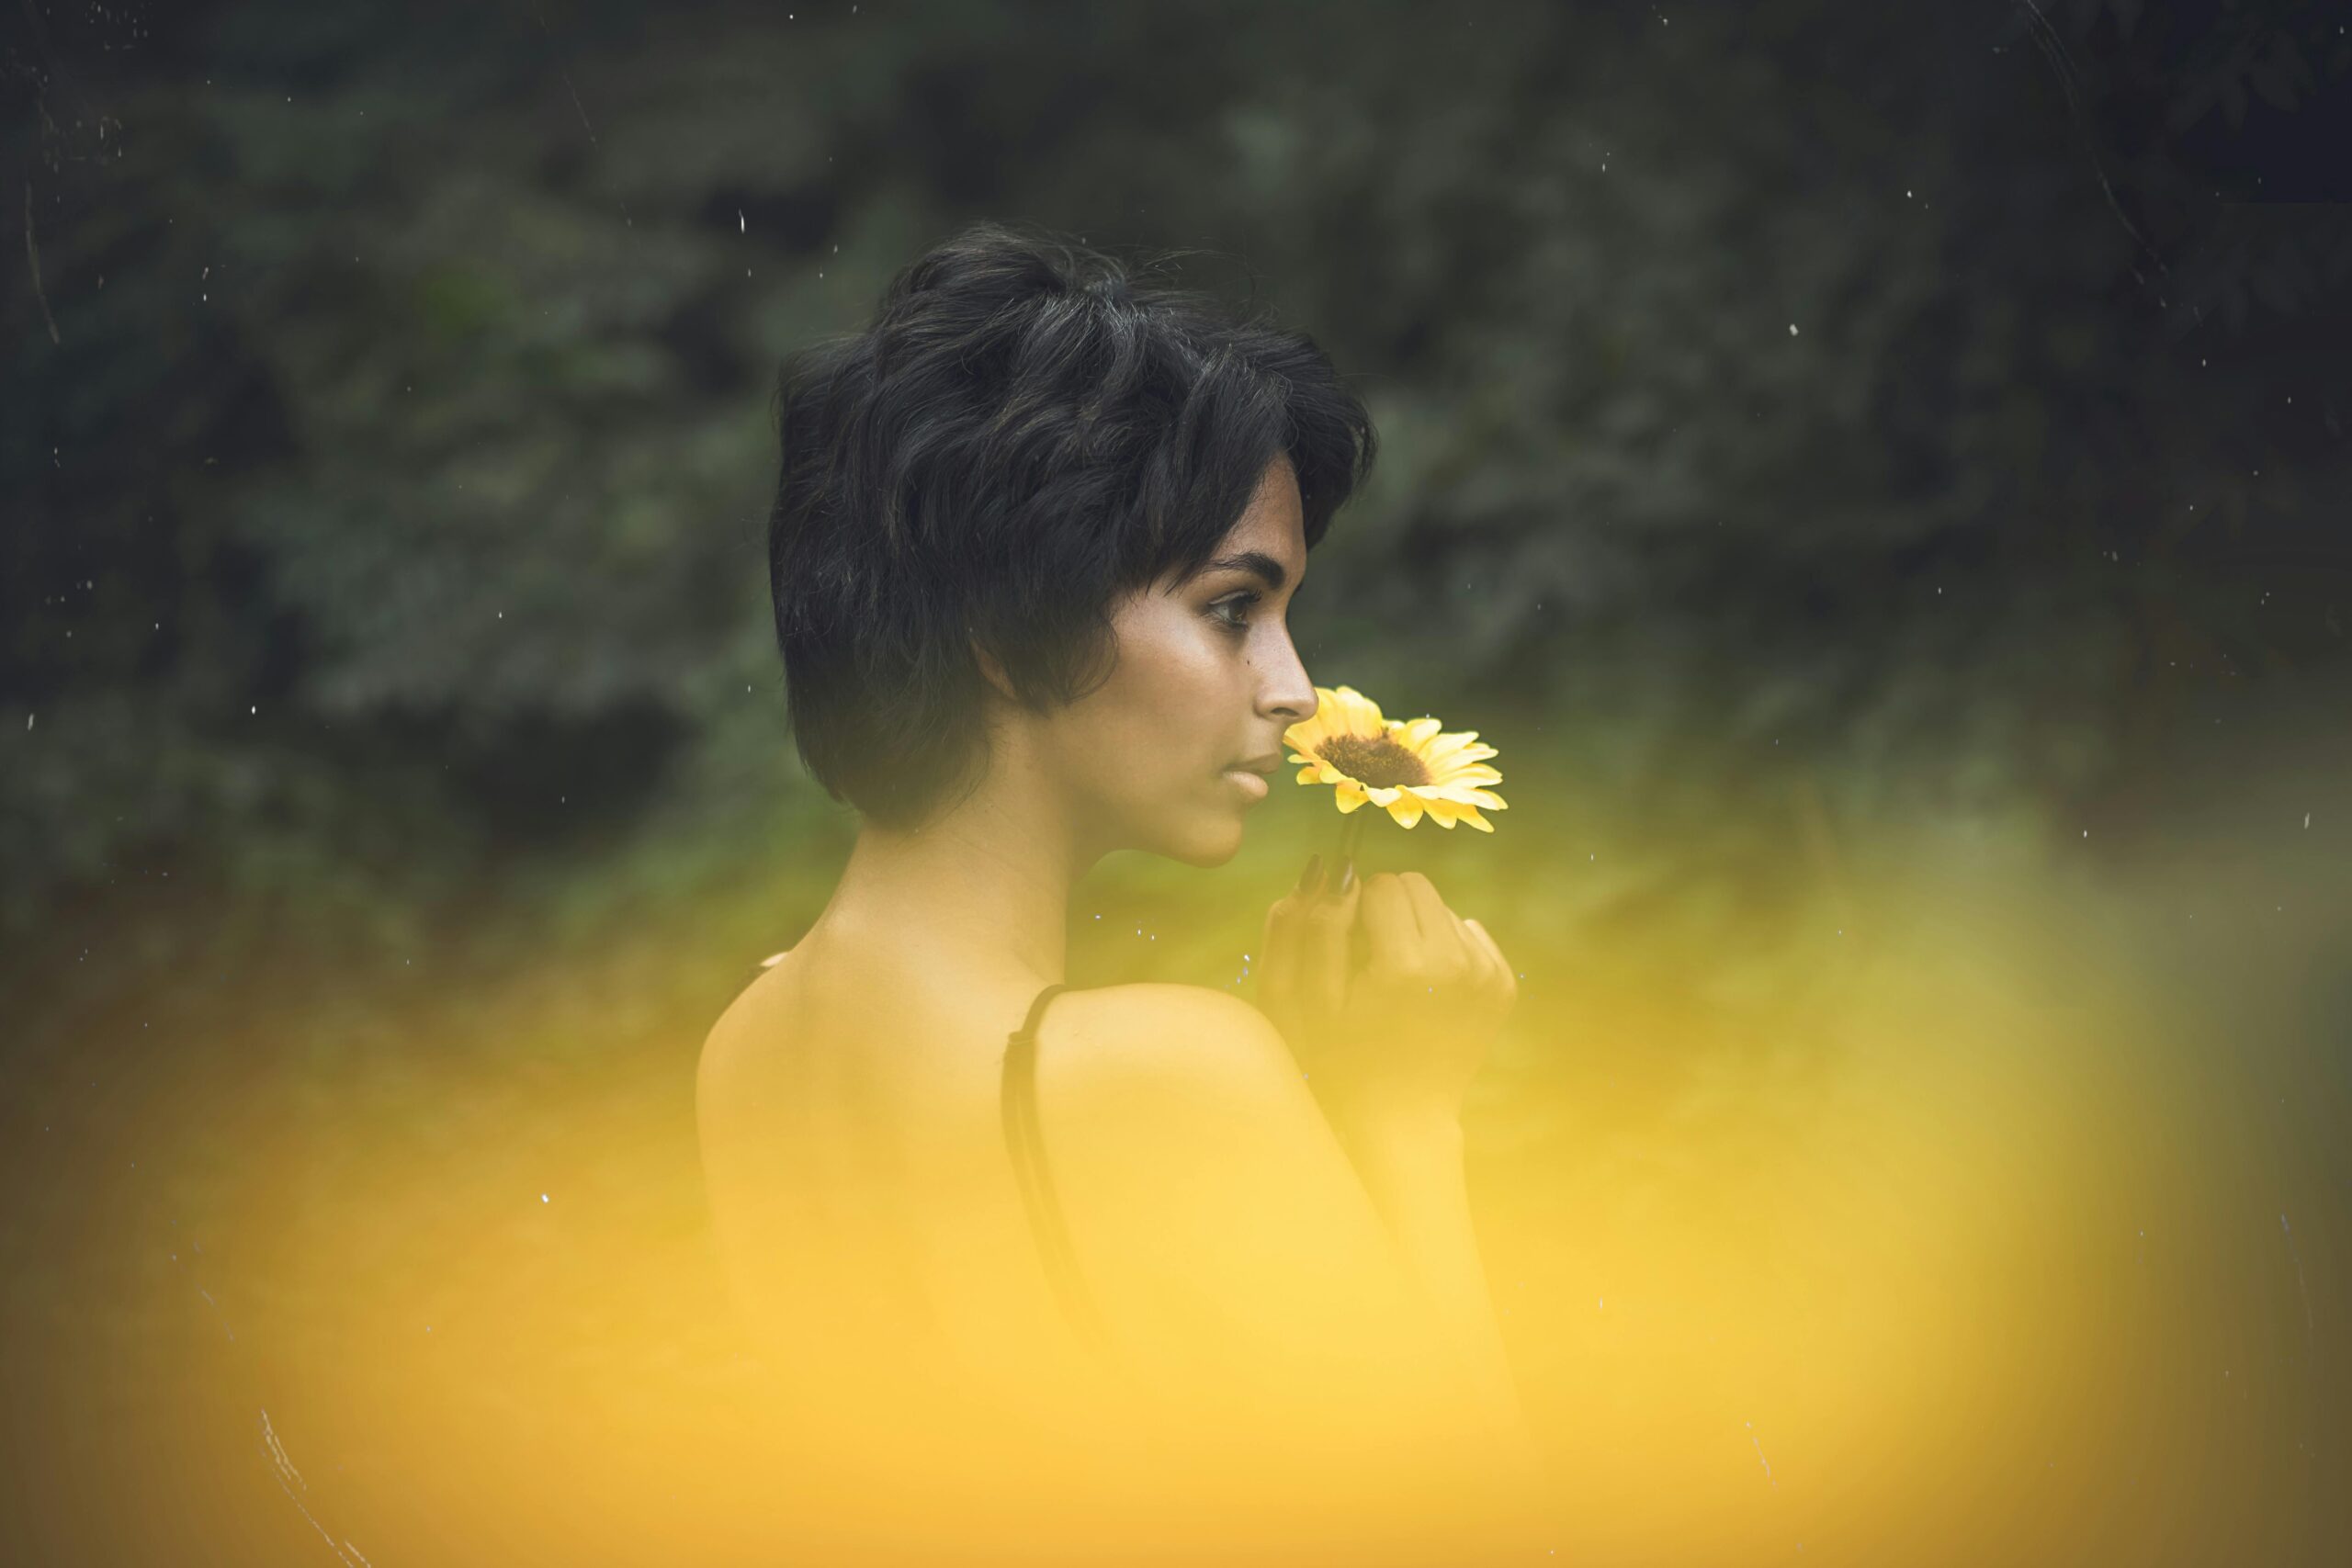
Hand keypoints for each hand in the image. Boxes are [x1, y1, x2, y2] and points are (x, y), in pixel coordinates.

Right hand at [1255, 861, 1517, 1130]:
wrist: (1404, 1115)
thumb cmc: (1344, 1059)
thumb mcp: (1312, 1000)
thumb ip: (1318, 928)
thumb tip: (1339, 869)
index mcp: (1406, 967)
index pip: (1380, 884)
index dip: (1356, 909)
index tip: (1350, 947)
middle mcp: (1456, 964)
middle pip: (1416, 885)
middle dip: (1389, 909)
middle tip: (1373, 959)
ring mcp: (1486, 974)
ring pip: (1441, 907)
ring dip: (1417, 929)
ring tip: (1401, 980)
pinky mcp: (1502, 983)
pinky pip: (1467, 930)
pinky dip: (1445, 947)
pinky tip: (1428, 988)